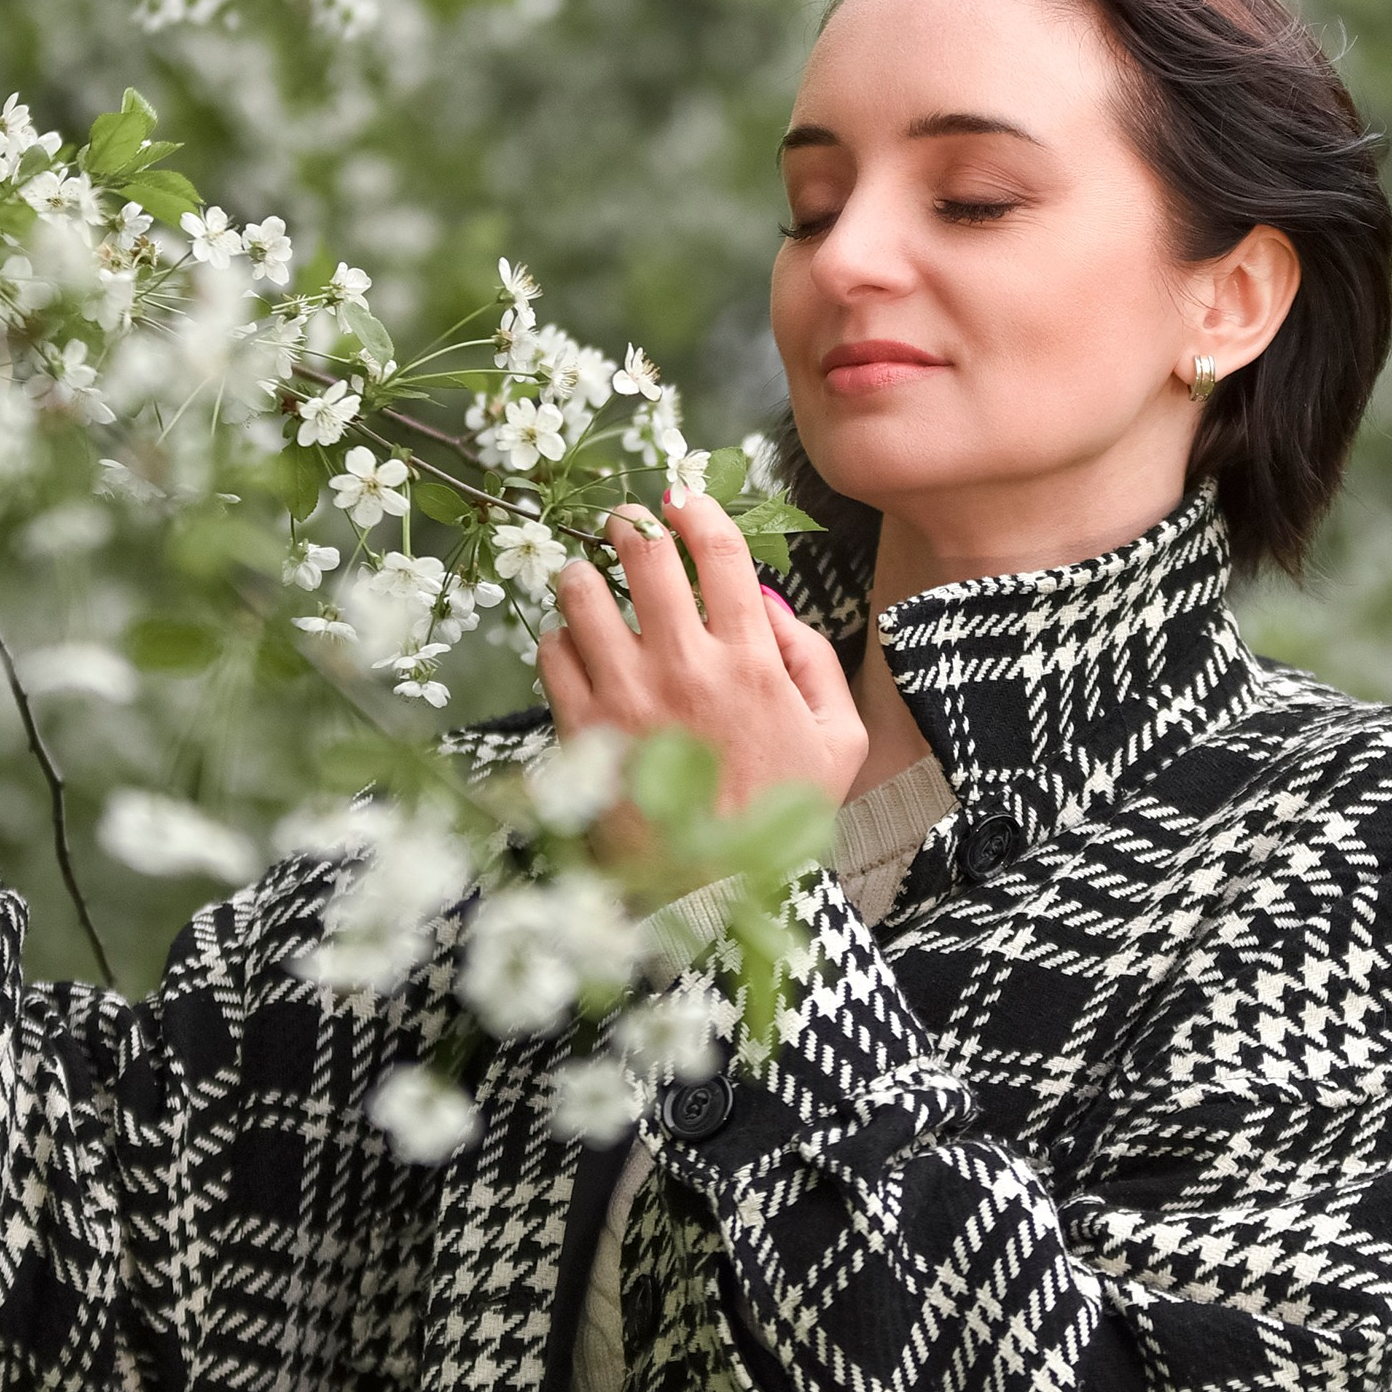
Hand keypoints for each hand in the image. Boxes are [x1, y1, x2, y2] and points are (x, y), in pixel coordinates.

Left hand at [538, 487, 866, 821]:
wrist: (714, 892)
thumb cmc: (780, 818)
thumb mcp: (839, 740)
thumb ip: (815, 662)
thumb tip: (771, 606)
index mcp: (752, 662)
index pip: (720, 552)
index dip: (697, 510)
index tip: (681, 498)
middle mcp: (686, 666)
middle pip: (644, 554)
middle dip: (629, 524)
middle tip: (623, 522)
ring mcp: (628, 694)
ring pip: (584, 593)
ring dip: (584, 574)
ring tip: (585, 578)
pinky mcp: (582, 727)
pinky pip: (552, 651)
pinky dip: (558, 637)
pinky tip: (571, 645)